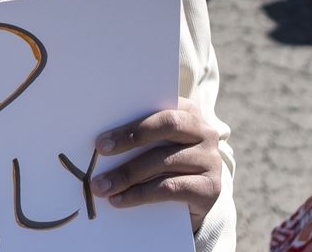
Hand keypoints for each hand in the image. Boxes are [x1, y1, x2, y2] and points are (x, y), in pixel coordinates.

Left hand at [92, 96, 223, 231]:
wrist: (190, 206)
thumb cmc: (164, 167)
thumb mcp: (153, 146)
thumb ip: (138, 136)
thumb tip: (100, 141)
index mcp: (189, 112)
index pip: (160, 106)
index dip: (131, 120)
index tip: (101, 137)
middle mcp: (205, 132)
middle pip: (167, 125)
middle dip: (130, 138)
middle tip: (101, 151)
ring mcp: (210, 160)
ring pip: (164, 160)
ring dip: (127, 173)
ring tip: (102, 186)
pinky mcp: (210, 189)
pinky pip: (170, 188)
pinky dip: (140, 194)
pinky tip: (119, 200)